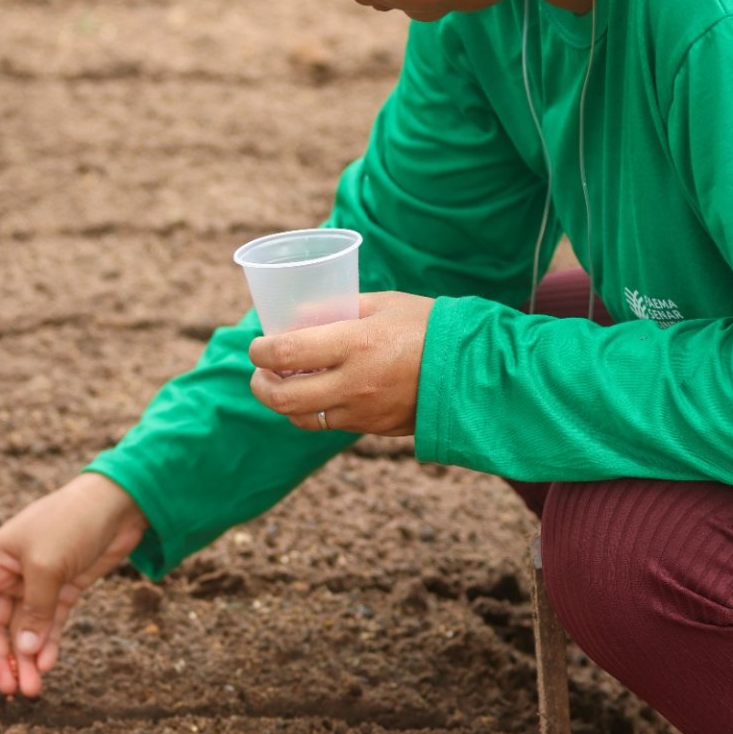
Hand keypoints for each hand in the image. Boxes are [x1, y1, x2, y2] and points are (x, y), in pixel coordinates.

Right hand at [0, 472, 147, 697]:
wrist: (118, 502)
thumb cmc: (72, 521)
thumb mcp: (47, 565)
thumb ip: (35, 610)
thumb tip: (26, 652)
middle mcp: (10, 573)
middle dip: (5, 658)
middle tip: (14, 690)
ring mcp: (38, 582)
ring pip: (25, 629)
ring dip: (27, 658)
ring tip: (33, 688)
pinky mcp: (64, 587)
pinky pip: (49, 622)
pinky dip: (48, 643)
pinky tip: (49, 664)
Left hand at [248, 291, 433, 436]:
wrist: (474, 370)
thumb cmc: (429, 326)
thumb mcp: (383, 304)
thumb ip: (339, 309)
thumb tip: (299, 316)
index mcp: (356, 344)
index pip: (287, 353)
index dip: (261, 351)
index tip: (258, 345)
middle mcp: (354, 383)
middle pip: (284, 398)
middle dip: (260, 385)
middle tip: (260, 372)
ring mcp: (363, 412)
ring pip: (303, 418)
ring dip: (284, 403)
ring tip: (284, 383)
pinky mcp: (374, 429)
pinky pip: (331, 425)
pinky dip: (315, 411)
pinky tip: (317, 393)